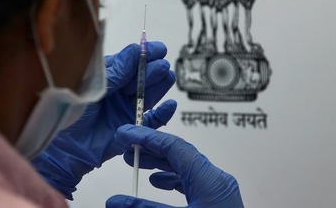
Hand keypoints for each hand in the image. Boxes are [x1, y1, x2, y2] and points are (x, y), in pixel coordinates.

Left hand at [32, 42, 176, 199]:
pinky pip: (150, 121)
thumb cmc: (67, 113)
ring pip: (147, 95)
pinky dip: (162, 114)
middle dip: (153, 70)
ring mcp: (125, 110)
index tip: (157, 48)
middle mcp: (118, 92)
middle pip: (141, 78)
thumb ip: (114, 73)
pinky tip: (169, 105)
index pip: (129, 62)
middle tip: (162, 65)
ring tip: (168, 77)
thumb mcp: (89, 87)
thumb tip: (135, 52)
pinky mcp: (131, 129)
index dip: (144, 54)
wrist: (59, 148)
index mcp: (106, 78)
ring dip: (160, 86)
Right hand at [106, 125, 243, 207]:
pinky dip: (172, 178)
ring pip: (186, 167)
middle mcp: (216, 181)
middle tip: (128, 146)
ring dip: (160, 163)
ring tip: (138, 163)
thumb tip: (117, 201)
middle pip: (180, 154)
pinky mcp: (216, 202)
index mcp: (210, 180)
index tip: (127, 134)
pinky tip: (158, 183)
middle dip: (151, 148)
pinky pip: (192, 181)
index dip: (147, 137)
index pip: (174, 146)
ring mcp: (218, 191)